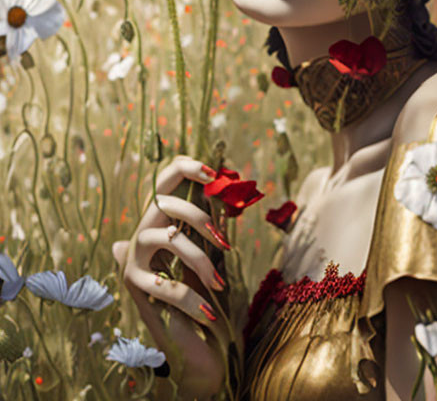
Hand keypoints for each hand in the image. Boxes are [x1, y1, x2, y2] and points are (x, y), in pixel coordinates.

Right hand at [113, 156, 230, 399]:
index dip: (186, 169)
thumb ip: (214, 223)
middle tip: (226, 242)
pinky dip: (194, 300)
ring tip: (220, 283)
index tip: (214, 173)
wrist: (185, 339)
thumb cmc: (199, 289)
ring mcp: (133, 257)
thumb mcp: (209, 252)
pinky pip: (169, 285)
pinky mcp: (134, 285)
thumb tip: (233, 188)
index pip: (164, 179)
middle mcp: (142, 231)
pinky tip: (209, 313)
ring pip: (170, 238)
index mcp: (160, 219)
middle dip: (199, 215)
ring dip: (202, 260)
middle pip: (166, 201)